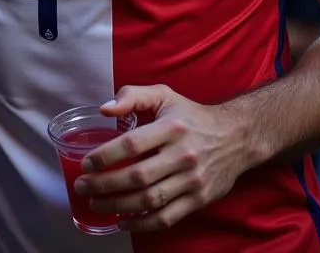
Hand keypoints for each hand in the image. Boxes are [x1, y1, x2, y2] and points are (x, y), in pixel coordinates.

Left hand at [73, 85, 251, 232]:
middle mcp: (182, 155)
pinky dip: (143, 224)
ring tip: (97, 204)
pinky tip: (123, 222)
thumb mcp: (164, 95)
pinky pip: (168, 218)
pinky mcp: (199, 200)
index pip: (132, 144)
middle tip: (83, 187)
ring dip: (119, 206)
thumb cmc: (191, 115)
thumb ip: (132, 96)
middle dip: (105, 184)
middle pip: (138, 176)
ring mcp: (192, 180)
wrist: (236, 137)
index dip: (106, 156)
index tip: (86, 163)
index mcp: (171, 128)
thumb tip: (104, 109)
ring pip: (150, 200)